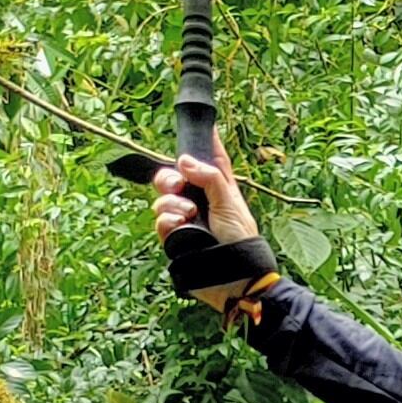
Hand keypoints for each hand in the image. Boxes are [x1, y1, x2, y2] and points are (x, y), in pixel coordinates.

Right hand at [151, 156, 265, 306]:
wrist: (234, 278)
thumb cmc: (241, 241)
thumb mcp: (230, 204)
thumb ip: (209, 179)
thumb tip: (184, 161)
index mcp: (219, 190)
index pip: (211, 161)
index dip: (206, 144)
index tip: (205, 125)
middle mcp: (200, 202)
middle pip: (175, 177)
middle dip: (169, 177)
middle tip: (177, 183)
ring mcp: (185, 220)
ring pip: (163, 199)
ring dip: (171, 202)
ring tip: (187, 213)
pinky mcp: (175, 238)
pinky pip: (160, 221)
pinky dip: (167, 219)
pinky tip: (179, 224)